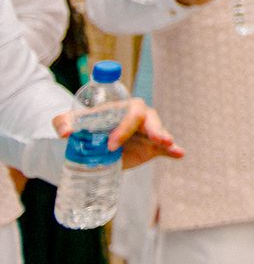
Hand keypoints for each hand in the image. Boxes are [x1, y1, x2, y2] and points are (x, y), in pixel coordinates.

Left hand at [56, 98, 182, 167]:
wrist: (92, 145)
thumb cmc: (84, 128)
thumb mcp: (71, 123)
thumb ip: (63, 122)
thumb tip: (64, 133)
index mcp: (122, 109)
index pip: (129, 113)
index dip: (123, 127)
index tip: (110, 145)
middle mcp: (138, 118)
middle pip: (149, 118)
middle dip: (152, 128)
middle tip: (153, 140)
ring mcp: (147, 133)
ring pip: (159, 131)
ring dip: (164, 136)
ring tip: (168, 143)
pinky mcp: (151, 148)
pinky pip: (165, 148)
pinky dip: (174, 150)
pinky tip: (180, 154)